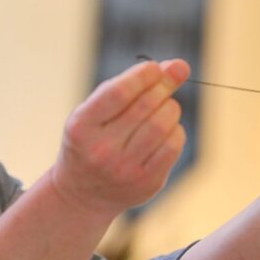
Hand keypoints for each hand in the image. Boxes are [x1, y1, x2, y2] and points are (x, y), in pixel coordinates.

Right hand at [50, 59, 190, 217]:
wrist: (82, 193)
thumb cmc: (92, 139)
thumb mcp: (94, 111)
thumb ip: (128, 85)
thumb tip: (178, 66)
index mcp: (82, 126)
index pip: (118, 93)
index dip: (142, 75)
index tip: (152, 67)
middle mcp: (101, 150)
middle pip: (145, 106)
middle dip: (162, 86)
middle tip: (167, 80)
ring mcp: (124, 169)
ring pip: (162, 125)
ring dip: (170, 107)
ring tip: (164, 107)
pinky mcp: (146, 183)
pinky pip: (173, 146)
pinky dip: (175, 130)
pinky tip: (166, 129)